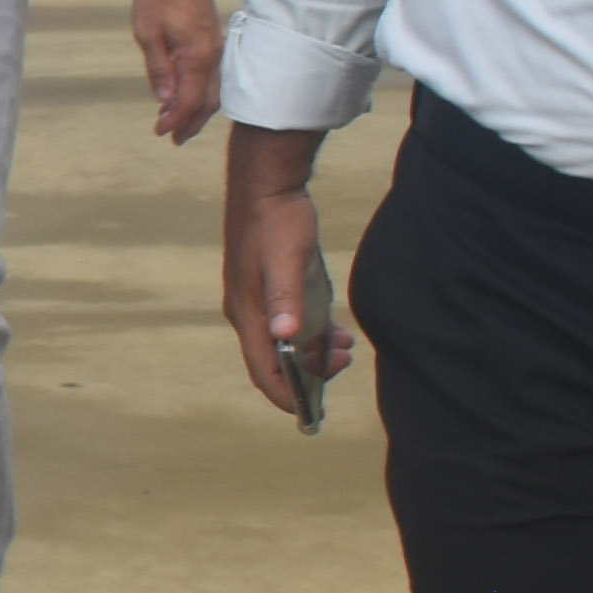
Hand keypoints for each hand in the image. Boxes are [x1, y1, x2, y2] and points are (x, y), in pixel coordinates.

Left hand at [130, 0, 220, 143]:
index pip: (190, 99)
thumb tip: (164, 99)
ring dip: (197, 110)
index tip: (159, 131)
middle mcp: (213, 55)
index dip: (176, 119)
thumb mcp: (148, 33)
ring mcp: (217, 49)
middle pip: (208, 101)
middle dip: (191, 123)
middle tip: (174, 140)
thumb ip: (158, 67)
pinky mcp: (214, 43)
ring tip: (178, 125)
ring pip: (214, 91)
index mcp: (197, 55)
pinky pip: (214, 77)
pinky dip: (202, 93)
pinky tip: (186, 98)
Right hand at [219, 126, 346, 417]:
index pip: (264, 371)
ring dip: (312, 353)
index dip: (287, 396)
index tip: (312, 411)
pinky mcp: (266, 288)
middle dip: (308, 372)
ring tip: (345, 347)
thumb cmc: (277, 220)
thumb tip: (285, 336)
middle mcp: (247, 313)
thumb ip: (286, 300)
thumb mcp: (287, 260)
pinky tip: (333, 327)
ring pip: (282, 344)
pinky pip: (286, 325)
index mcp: (249, 314)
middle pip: (273, 362)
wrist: (265, 182)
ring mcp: (255, 301)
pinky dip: (309, 334)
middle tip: (344, 361)